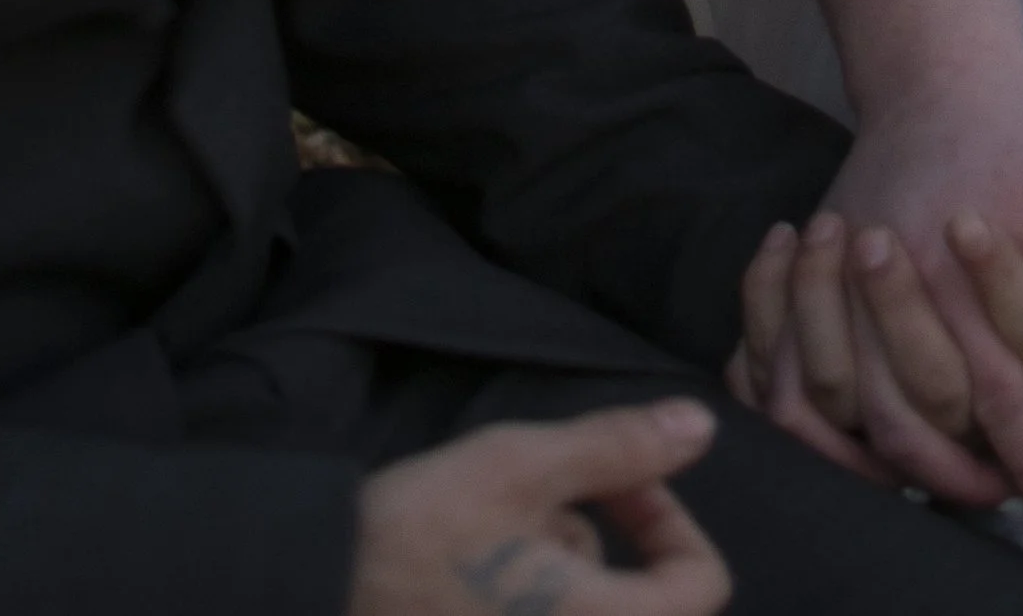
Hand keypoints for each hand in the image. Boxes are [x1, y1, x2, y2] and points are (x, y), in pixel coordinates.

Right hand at [350, 399, 728, 615]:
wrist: (320, 593)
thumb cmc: (421, 535)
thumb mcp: (519, 467)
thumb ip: (616, 448)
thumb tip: (702, 426)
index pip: (702, 586)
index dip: (674, 521)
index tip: (621, 486)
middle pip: (644, 601)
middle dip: (600, 541)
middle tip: (540, 504)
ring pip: (587, 608)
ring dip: (557, 564)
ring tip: (487, 534)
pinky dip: (529, 596)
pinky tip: (474, 570)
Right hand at [730, 90, 1022, 510]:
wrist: (935, 85)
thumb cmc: (1016, 152)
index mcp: (957, 256)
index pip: (994, 389)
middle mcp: (888, 269)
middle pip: (909, 409)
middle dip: (960, 474)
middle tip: (1003, 499)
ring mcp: (834, 273)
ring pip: (840, 403)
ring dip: (887, 463)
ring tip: (937, 491)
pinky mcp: (805, 276)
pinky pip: (778, 371)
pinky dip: (806, 425)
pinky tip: (855, 453)